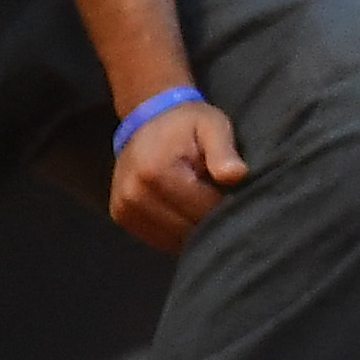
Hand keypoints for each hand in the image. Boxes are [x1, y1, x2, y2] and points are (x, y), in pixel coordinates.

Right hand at [107, 94, 246, 251]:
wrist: (147, 119)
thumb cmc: (187, 124)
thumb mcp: (212, 126)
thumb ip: (223, 151)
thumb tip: (237, 176)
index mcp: (156, 173)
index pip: (203, 210)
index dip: (228, 206)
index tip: (238, 194)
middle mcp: (133, 195)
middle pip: (187, 229)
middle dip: (212, 220)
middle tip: (224, 199)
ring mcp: (124, 209)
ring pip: (174, 240)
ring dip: (195, 230)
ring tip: (204, 202)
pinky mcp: (121, 217)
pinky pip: (159, 239)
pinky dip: (178, 233)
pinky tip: (188, 212)